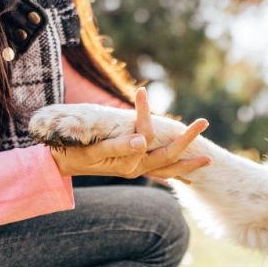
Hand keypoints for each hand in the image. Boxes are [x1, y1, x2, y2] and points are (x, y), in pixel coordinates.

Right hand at [49, 88, 211, 179]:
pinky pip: (159, 173)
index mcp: (128, 162)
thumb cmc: (72, 154)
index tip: (141, 91)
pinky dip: (174, 172)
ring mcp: (136, 170)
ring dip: (187, 163)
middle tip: (204, 122)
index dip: (144, 113)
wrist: (59, 166)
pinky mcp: (133, 169)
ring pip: (168, 168)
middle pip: (168, 155)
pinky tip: (185, 175)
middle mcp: (136, 169)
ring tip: (208, 159)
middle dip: (187, 140)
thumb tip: (143, 140)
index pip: (145, 134)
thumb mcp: (93, 149)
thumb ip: (118, 146)